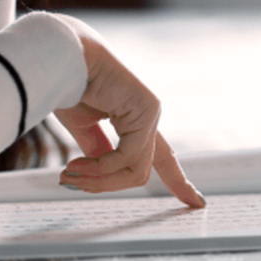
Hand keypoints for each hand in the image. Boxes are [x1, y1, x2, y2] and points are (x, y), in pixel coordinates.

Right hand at [52, 15, 205, 207]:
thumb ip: (99, 153)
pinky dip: (101, 168)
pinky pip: (129, 157)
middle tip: (71, 184)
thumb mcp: (84, 129)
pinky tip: (76, 166)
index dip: (178, 180)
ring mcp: (151, 112)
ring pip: (135, 171)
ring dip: (97, 180)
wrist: (61, 57)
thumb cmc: (67, 85)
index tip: (198, 203)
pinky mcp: (149, 109)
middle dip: (106, 186)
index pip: (162, 156)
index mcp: (134, 120)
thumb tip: (98, 178)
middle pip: (142, 170)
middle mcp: (147, 116)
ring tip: (68, 175)